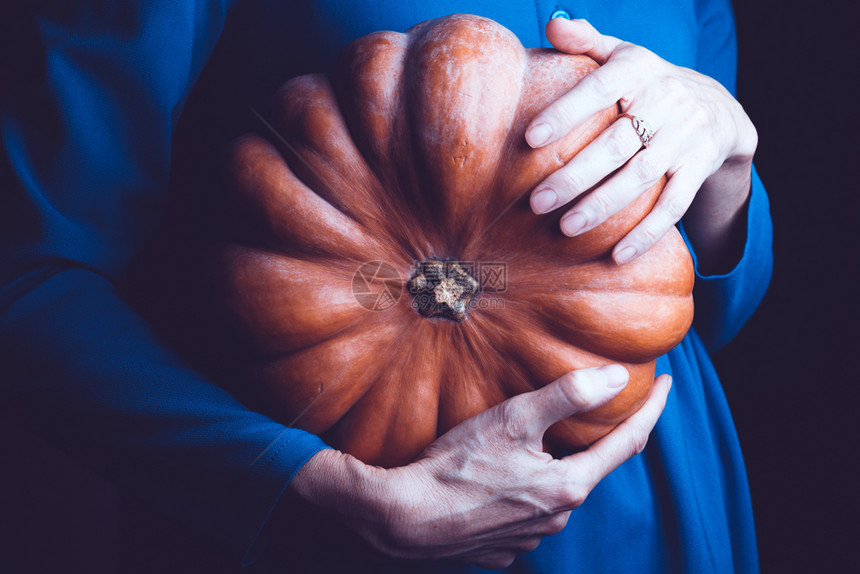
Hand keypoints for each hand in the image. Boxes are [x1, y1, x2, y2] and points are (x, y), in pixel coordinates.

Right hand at [290, 365, 671, 568]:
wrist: (404, 518)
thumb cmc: (456, 465)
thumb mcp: (513, 419)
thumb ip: (567, 395)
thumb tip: (616, 377)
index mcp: (568, 484)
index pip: (628, 442)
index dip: (651, 409)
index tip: (667, 385)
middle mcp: (558, 516)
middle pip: (586, 467)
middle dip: (587, 438)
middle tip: (577, 409)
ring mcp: (531, 536)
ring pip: (553, 490)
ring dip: (548, 465)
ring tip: (521, 443)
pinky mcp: (504, 546)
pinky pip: (524, 512)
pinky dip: (520, 490)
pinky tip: (496, 476)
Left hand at [527, 18, 755, 270]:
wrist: (716, 108)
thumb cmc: (646, 84)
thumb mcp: (622, 56)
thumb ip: (587, 42)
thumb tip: (552, 24)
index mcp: (640, 70)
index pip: (600, 88)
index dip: (566, 112)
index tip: (530, 138)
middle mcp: (666, 103)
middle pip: (617, 143)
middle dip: (575, 175)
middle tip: (535, 202)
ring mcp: (685, 138)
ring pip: (642, 178)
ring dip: (604, 206)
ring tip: (565, 229)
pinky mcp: (698, 169)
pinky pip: (674, 205)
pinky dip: (647, 233)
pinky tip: (616, 256)